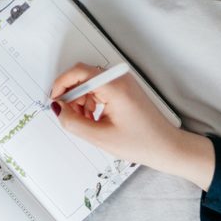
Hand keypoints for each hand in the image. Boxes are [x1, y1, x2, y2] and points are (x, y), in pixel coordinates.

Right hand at [50, 63, 214, 190]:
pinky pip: (99, 90)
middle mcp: (120, 80)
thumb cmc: (141, 142)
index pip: (79, 72)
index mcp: (115, 87)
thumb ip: (72, 121)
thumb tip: (57, 108)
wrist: (166, 147)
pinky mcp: (125, 90)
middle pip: (83, 78)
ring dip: (81, 102)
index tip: (54, 98)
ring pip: (90, 85)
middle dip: (72, 97)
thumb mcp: (99, 136)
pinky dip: (91, 103)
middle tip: (70, 117)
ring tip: (85, 123)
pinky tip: (94, 120)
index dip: (62, 84)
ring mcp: (123, 84)